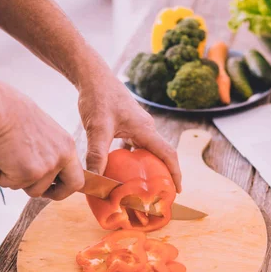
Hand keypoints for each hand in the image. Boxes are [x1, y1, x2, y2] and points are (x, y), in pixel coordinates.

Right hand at [0, 84, 83, 199]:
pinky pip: (9, 184)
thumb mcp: (41, 133)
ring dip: (14, 177)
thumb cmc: (12, 114)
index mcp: (67, 145)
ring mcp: (47, 167)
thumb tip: (39, 170)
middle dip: (53, 194)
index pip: (77, 176)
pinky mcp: (29, 173)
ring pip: (31, 189)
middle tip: (35, 188)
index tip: (53, 188)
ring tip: (2, 154)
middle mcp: (62, 157)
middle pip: (67, 189)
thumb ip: (46, 151)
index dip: (65, 186)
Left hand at [78, 75, 181, 192]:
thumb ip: (97, 154)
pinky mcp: (126, 125)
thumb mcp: (97, 128)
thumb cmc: (98, 97)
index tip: (178, 191)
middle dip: (163, 175)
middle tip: (159, 194)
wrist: (92, 76)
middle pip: (160, 155)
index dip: (175, 173)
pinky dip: (132, 159)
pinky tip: (120, 169)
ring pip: (146, 151)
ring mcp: (137, 126)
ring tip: (141, 186)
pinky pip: (134, 146)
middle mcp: (145, 128)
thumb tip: (95, 180)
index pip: (168, 154)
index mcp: (145, 129)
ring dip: (146, 167)